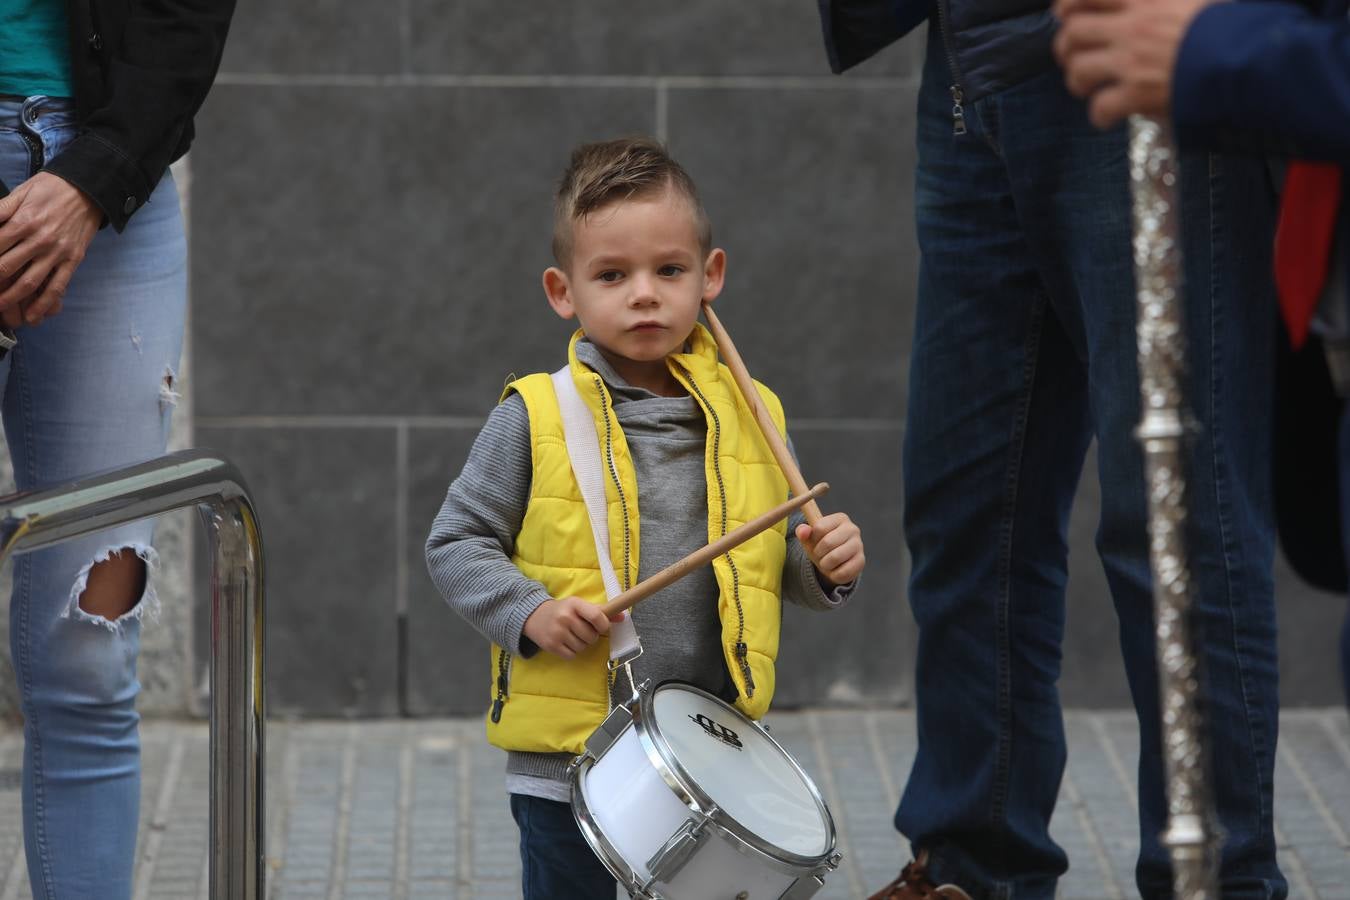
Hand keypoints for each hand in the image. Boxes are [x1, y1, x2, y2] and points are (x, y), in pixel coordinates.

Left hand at [0, 172, 101, 323]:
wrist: (88, 190)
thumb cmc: (51, 189)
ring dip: (11, 299)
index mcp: (23, 222)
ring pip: (29, 282)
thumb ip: (0, 210)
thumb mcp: (21, 192)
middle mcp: (39, 240)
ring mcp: (57, 253)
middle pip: (7, 267)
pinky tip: (33, 316)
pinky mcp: (72, 260)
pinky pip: (57, 286)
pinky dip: (44, 303)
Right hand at [522, 596, 613, 658]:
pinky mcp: (551, 646)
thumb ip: (600, 611)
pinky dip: (572, 652)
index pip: (596, 616)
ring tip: (572, 636)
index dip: (603, 625)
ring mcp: (557, 632)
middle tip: (582, 631)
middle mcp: (565, 617)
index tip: (601, 627)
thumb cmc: (563, 610)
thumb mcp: (579, 606)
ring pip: (583, 647)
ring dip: (581, 644)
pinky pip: (572, 655)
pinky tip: (565, 643)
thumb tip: (623, 617)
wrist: (534, 616)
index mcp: (574, 604)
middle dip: (591, 636)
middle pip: (591, 636)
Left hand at [796, 513, 864, 585]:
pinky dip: (834, 574)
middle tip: (819, 554)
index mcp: (840, 518)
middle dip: (818, 552)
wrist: (834, 562)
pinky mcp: (861, 561)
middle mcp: (852, 529)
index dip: (813, 538)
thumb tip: (802, 532)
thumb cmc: (821, 545)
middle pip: (827, 542)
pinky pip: (842, 572)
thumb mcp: (809, 537)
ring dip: (824, 564)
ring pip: (835, 558)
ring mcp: (859, 545)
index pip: (819, 527)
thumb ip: (803, 531)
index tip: (815, 542)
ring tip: (826, 562)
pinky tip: (835, 569)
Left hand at [1053, 0, 1218, 128]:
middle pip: (1073, 33)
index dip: (1067, 6)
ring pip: (1078, 70)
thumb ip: (1165, 2)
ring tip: (1087, 86)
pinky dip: (1099, 115)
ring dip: (1077, 81)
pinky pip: (1099, 107)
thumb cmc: (1232, 23)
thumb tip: (1143, 8)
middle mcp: (1132, 26)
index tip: (1064, 15)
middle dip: (1065, 48)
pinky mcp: (1137, 94)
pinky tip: (1108, 116)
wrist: (1250, 56)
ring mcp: (1131, 61)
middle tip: (1072, 57)